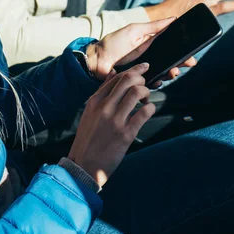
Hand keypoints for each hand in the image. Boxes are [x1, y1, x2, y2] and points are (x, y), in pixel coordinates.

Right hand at [68, 63, 154, 186]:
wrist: (83, 165)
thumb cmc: (88, 138)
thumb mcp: (90, 111)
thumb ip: (102, 92)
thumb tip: (114, 73)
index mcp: (95, 100)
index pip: (118, 77)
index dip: (135, 70)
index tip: (144, 68)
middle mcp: (105, 107)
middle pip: (128, 80)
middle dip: (141, 79)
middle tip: (144, 86)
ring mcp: (115, 120)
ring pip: (137, 93)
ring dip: (147, 93)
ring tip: (146, 100)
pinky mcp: (126, 134)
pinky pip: (144, 113)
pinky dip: (150, 108)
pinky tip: (149, 111)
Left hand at [87, 18, 195, 80]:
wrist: (97, 60)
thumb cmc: (114, 43)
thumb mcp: (134, 31)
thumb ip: (153, 27)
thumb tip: (174, 19)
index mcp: (152, 44)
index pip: (171, 48)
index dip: (182, 51)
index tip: (191, 53)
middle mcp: (151, 57)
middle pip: (171, 61)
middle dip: (181, 63)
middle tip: (187, 64)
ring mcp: (145, 69)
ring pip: (164, 73)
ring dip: (171, 73)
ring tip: (172, 72)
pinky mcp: (139, 80)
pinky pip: (152, 83)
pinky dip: (157, 82)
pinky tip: (158, 80)